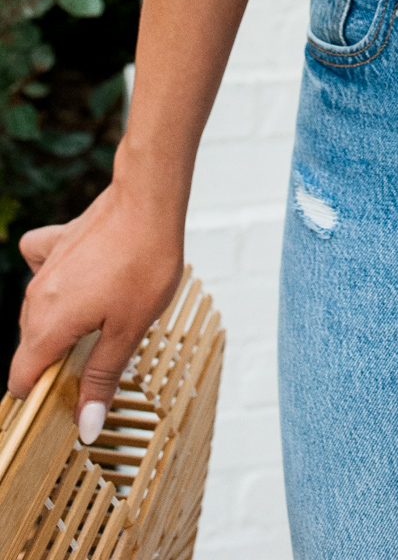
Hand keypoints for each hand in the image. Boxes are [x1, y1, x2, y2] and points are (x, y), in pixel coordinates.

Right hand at [7, 178, 182, 440]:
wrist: (148, 201)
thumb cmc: (144, 264)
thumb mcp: (128, 331)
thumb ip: (102, 377)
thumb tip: (85, 424)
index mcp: (47, 327)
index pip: (20, 380)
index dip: (42, 397)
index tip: (72, 399)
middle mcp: (35, 299)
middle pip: (32, 349)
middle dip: (59, 363)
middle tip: (101, 361)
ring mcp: (43, 269)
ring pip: (39, 314)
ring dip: (63, 326)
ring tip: (105, 321)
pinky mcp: (56, 243)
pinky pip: (42, 268)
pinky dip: (57, 281)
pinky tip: (83, 280)